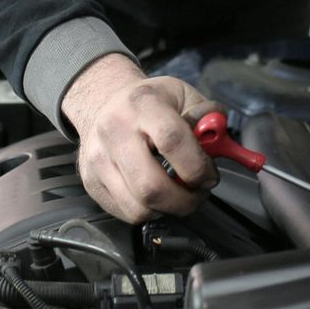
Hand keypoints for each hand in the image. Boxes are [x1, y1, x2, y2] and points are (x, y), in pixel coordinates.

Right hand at [62, 54, 221, 223]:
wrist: (104, 101)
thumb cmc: (149, 101)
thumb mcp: (183, 95)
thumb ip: (207, 117)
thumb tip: (218, 144)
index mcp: (142, 103)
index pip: (172, 140)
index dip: (197, 166)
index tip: (209, 175)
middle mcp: (114, 130)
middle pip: (151, 186)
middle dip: (185, 201)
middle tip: (198, 192)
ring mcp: (98, 159)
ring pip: (138, 208)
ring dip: (168, 209)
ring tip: (178, 193)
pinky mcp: (91, 182)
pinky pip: (126, 213)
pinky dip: (149, 211)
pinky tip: (156, 193)